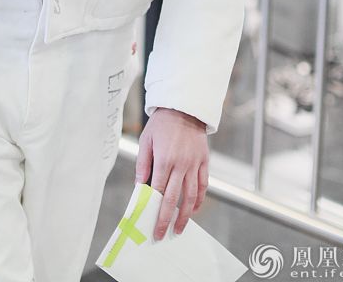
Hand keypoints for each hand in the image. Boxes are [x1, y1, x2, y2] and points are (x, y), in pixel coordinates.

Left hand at [135, 108, 208, 240]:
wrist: (185, 107)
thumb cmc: (162, 123)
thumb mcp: (146, 140)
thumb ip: (142, 164)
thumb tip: (139, 186)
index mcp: (164, 159)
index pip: (157, 191)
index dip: (153, 209)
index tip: (149, 223)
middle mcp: (180, 164)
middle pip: (173, 198)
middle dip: (166, 219)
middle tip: (162, 234)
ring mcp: (194, 164)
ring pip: (191, 196)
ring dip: (185, 215)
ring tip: (180, 228)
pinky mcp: (203, 162)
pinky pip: (203, 185)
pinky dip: (199, 200)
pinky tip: (194, 209)